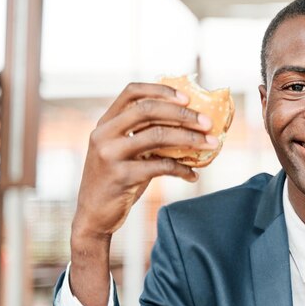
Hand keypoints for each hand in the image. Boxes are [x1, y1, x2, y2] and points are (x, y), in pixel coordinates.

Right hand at [70, 83, 216, 305]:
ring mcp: (110, 154)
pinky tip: (193, 174)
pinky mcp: (121, 176)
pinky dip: (182, 169)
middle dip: (182, 114)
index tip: (187, 97)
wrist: (93, 215)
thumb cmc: (117, 179)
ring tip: (210, 143)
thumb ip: (143, 134)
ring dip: (189, 138)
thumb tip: (190, 123)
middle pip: (148, 110)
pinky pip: (161, 166)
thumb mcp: (123, 151)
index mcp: (106, 122)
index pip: (131, 92)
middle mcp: (104, 134)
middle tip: (207, 122)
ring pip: (157, 136)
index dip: (161, 90)